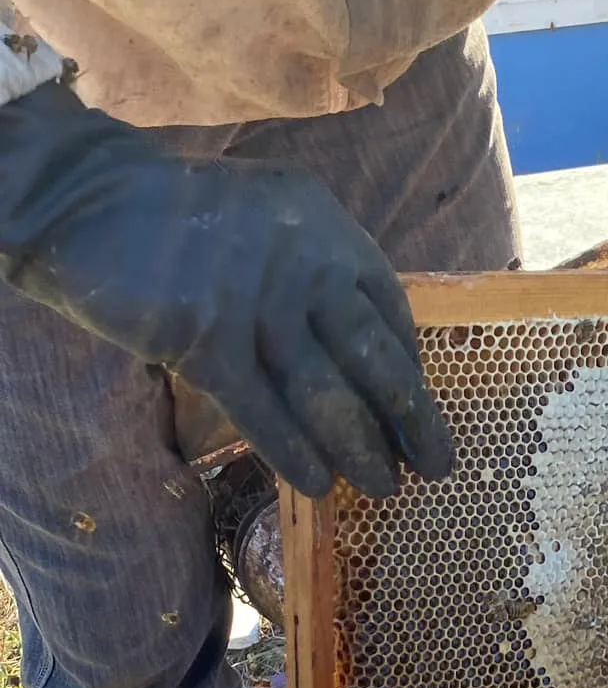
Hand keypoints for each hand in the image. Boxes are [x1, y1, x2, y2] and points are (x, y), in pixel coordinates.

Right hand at [0, 82, 453, 498]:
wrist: (91, 201)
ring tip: (384, 487)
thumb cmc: (176, 215)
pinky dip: (295, 452)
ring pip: (326, 394)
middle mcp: (305, 263)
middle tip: (437, 464)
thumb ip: (310, 269)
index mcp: (327, 227)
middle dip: (411, 417)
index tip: (420, 408)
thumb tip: (349, 348)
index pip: (389, 307)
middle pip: (372, 356)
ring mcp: (258, 303)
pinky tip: (319, 485)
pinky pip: (263, 411)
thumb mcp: (269, 220)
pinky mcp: (207, 341)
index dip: (410, 365)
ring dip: (361, 448)